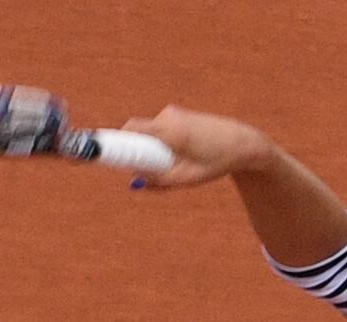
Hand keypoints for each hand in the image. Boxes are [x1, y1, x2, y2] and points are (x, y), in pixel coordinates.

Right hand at [121, 105, 275, 188]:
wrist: (242, 143)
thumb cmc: (216, 162)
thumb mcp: (186, 178)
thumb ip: (159, 182)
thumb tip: (135, 183)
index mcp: (169, 132)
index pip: (131, 130)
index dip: (115, 142)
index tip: (104, 154)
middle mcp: (168, 117)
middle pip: (138, 133)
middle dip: (138, 152)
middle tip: (149, 171)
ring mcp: (173, 113)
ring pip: (150, 132)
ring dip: (153, 148)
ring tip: (178, 164)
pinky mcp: (178, 114)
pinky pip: (160, 129)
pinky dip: (162, 143)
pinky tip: (183, 155)